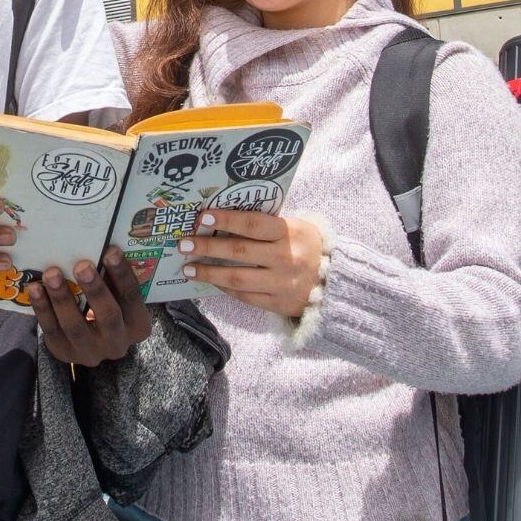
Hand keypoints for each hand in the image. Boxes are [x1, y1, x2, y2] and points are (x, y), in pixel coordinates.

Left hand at [30, 247, 152, 366]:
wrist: (93, 343)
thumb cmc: (108, 307)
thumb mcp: (117, 297)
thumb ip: (112, 279)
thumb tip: (98, 245)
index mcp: (138, 326)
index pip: (132, 298)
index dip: (122, 274)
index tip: (111, 251)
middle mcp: (117, 344)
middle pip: (108, 316)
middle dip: (95, 290)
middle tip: (82, 266)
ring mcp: (90, 352)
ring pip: (75, 326)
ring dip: (62, 297)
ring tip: (52, 273)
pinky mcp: (64, 353)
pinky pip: (52, 330)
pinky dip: (42, 308)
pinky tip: (35, 288)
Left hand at [180, 210, 325, 318]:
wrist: (336, 284)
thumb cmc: (309, 248)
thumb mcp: (297, 228)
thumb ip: (268, 225)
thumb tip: (225, 219)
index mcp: (291, 233)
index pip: (253, 224)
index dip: (227, 220)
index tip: (202, 217)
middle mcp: (286, 258)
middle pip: (239, 252)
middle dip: (207, 247)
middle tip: (184, 244)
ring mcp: (281, 283)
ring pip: (237, 278)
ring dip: (209, 273)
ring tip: (188, 268)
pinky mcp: (276, 303)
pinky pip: (245, 296)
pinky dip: (225, 288)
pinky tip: (211, 281)